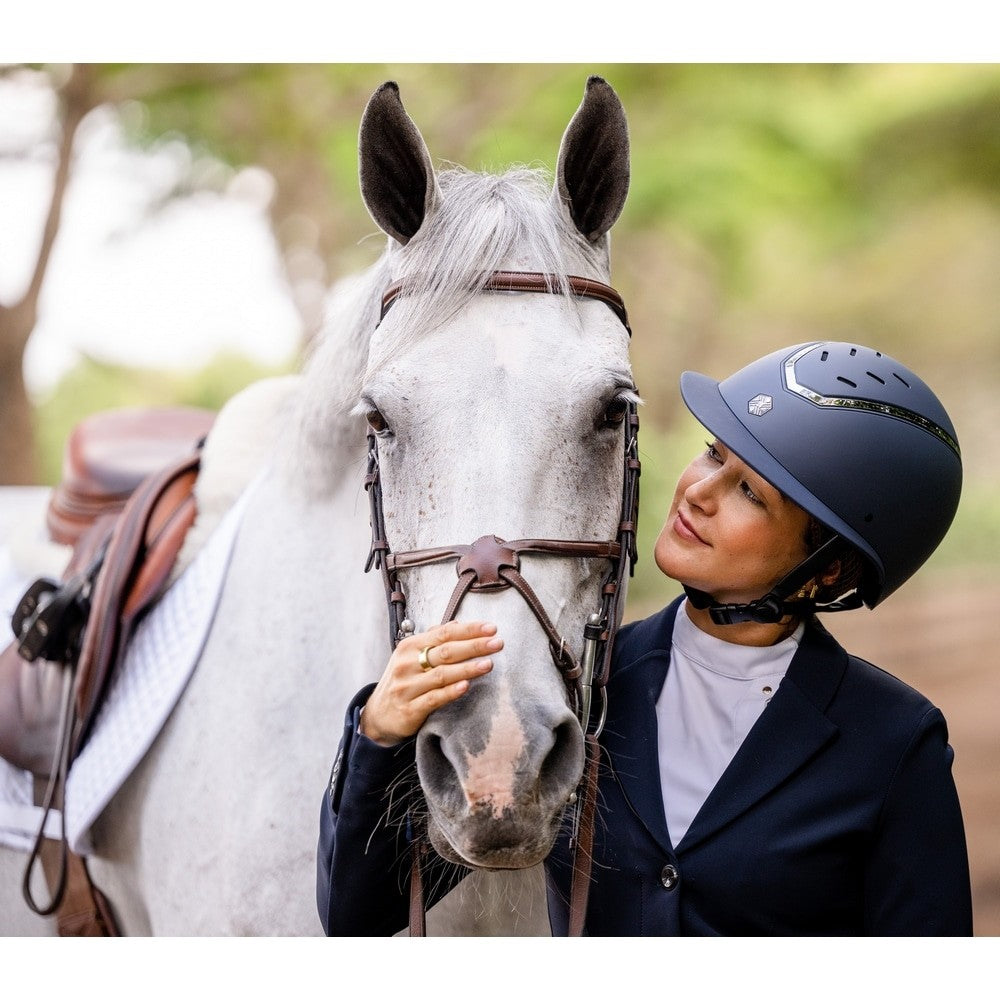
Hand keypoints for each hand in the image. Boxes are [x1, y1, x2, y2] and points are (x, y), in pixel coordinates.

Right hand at [360, 621, 501, 745]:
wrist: (378, 716)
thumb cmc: (403, 682)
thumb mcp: (411, 656)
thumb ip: (433, 640)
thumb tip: (457, 623)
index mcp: (410, 647)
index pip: (444, 633)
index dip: (469, 630)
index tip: (492, 628)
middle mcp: (407, 664)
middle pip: (445, 652)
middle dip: (474, 646)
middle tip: (498, 643)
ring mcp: (407, 687)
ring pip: (442, 675)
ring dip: (467, 668)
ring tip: (488, 664)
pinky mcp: (410, 709)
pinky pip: (434, 699)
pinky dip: (450, 692)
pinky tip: (466, 686)